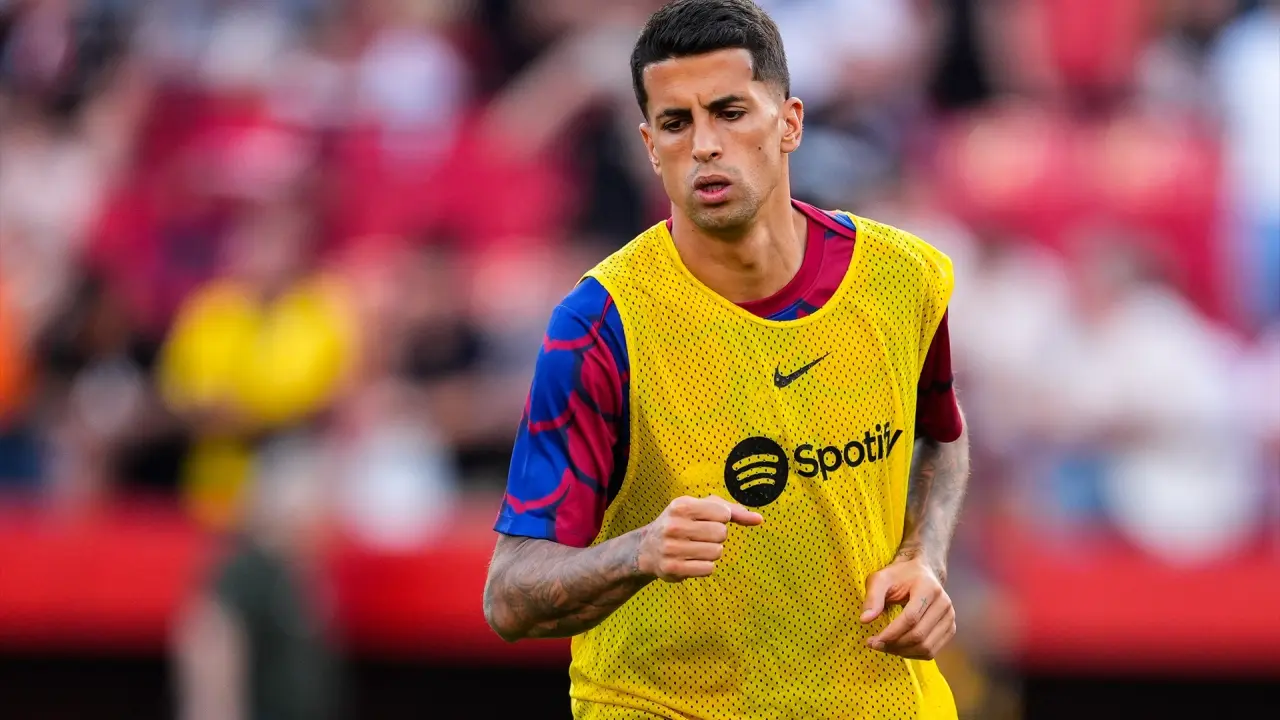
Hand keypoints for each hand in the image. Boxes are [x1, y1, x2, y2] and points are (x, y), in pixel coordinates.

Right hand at [637, 495, 763, 581]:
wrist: (648, 548)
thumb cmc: (681, 523)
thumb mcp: (701, 509)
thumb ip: (732, 511)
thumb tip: (759, 519)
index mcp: (681, 505)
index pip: (723, 513)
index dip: (721, 519)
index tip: (707, 520)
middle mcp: (674, 525)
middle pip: (721, 534)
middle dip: (717, 537)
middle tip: (701, 536)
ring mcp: (671, 548)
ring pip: (716, 552)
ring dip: (712, 552)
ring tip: (696, 548)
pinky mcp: (673, 568)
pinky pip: (708, 568)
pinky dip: (705, 566)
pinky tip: (692, 560)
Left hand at [859, 557, 955, 659]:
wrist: (922, 573)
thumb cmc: (899, 576)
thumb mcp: (881, 579)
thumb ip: (872, 598)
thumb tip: (864, 620)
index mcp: (928, 588)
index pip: (911, 618)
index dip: (891, 633)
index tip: (872, 641)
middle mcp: (944, 603)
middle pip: (919, 635)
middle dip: (894, 645)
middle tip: (875, 645)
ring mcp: (950, 617)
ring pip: (926, 647)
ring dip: (902, 652)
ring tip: (885, 646)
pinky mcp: (950, 628)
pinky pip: (931, 651)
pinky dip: (913, 654)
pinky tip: (899, 647)